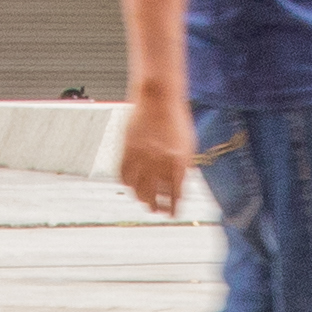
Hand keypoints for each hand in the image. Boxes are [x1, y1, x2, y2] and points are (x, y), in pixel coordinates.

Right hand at [121, 80, 195, 216]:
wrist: (158, 97)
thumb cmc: (176, 119)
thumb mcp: (188, 145)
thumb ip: (184, 167)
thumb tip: (179, 186)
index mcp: (177, 163)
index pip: (175, 196)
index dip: (173, 208)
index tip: (172, 214)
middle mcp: (158, 163)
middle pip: (154, 197)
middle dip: (156, 207)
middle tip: (156, 210)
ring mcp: (141, 157)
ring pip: (137, 190)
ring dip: (140, 198)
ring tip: (143, 200)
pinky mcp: (126, 150)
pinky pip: (123, 175)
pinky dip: (126, 183)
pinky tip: (130, 184)